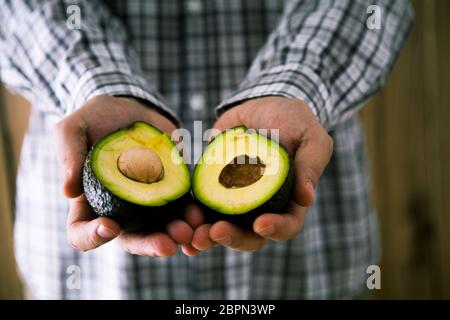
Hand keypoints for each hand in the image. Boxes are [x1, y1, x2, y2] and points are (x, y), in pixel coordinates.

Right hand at [55, 95, 196, 255]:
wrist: (131, 109)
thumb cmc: (95, 120)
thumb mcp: (73, 129)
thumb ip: (68, 155)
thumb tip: (68, 191)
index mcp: (90, 204)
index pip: (83, 234)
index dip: (93, 237)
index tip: (110, 225)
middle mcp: (120, 211)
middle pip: (131, 240)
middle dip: (150, 244)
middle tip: (167, 244)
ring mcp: (148, 204)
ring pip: (162, 230)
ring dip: (176, 234)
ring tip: (190, 230)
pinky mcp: (171, 192)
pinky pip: (182, 209)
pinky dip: (192, 214)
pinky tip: (201, 213)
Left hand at [189, 96, 332, 252]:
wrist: (261, 107)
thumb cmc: (294, 122)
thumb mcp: (310, 138)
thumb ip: (310, 166)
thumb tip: (306, 199)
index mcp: (289, 202)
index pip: (286, 226)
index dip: (275, 229)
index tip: (260, 223)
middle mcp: (262, 208)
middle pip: (250, 236)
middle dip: (232, 238)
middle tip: (215, 232)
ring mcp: (236, 201)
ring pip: (222, 229)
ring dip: (207, 236)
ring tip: (192, 235)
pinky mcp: (214, 190)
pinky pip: (202, 209)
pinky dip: (190, 218)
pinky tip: (180, 220)